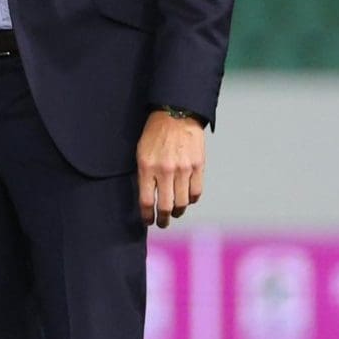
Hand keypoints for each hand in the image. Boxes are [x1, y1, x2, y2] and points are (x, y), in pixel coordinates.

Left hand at [136, 110, 205, 227]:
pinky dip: (191, 200)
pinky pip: (196, 192)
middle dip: (163, 219)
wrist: (176, 114)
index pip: (146, 201)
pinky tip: (186, 200)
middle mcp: (165, 171)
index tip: (147, 221)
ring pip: (182, 202)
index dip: (147, 216)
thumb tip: (147, 197)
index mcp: (147, 167)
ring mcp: (184, 170)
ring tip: (174, 213)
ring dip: (177, 211)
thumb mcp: (141, 152)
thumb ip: (144, 174)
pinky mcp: (198, 167)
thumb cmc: (154, 133)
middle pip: (165, 206)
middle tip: (162, 223)